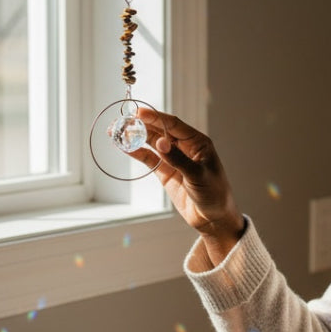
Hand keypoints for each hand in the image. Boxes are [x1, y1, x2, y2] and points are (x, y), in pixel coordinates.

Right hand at [130, 107, 245, 262]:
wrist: (213, 218)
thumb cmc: (214, 194)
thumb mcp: (197, 175)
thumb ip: (178, 159)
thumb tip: (161, 142)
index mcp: (198, 143)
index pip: (174, 125)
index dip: (156, 117)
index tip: (138, 113)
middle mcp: (185, 147)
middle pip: (160, 131)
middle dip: (141, 125)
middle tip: (122, 121)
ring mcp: (174, 159)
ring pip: (152, 143)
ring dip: (136, 137)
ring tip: (116, 132)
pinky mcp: (165, 172)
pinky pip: (149, 159)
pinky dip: (137, 153)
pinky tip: (124, 147)